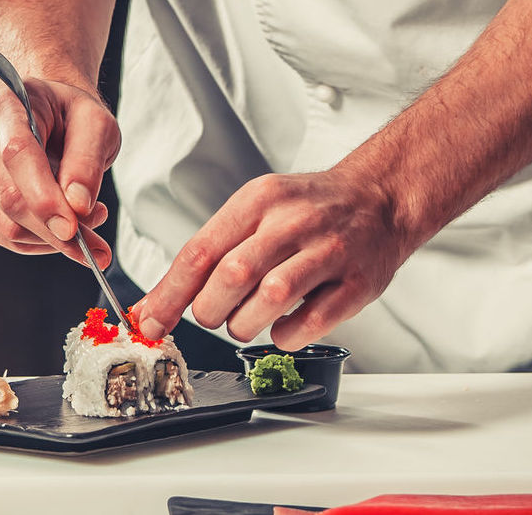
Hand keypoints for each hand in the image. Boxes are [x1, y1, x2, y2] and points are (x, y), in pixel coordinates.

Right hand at [0, 77, 119, 267]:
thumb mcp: (96, 125)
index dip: (43, 197)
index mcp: (7, 106)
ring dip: (51, 239)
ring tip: (84, 225)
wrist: (47, 116)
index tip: (72, 228)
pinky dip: (36, 243)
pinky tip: (57, 228)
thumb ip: (87, 162)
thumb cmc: (70, 118)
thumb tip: (77, 207)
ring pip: (6, 226)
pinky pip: (2, 237)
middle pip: (9, 198)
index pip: (17, 154)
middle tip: (96, 242)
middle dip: (55, 229)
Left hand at [136, 167, 425, 351]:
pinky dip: (286, 335)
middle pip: (232, 275)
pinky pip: (312, 322)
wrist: (380, 197)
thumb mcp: (257, 209)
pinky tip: (282, 328)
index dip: (170, 294)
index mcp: (259, 201)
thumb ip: (212, 251)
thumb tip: (159, 300)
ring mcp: (329, 251)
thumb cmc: (310, 209)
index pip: (200, 251)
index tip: (151, 321)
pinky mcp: (358, 283)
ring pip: (270, 298)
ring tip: (246, 323)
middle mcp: (293, 221)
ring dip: (245, 325)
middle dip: (210, 310)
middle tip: (213, 316)